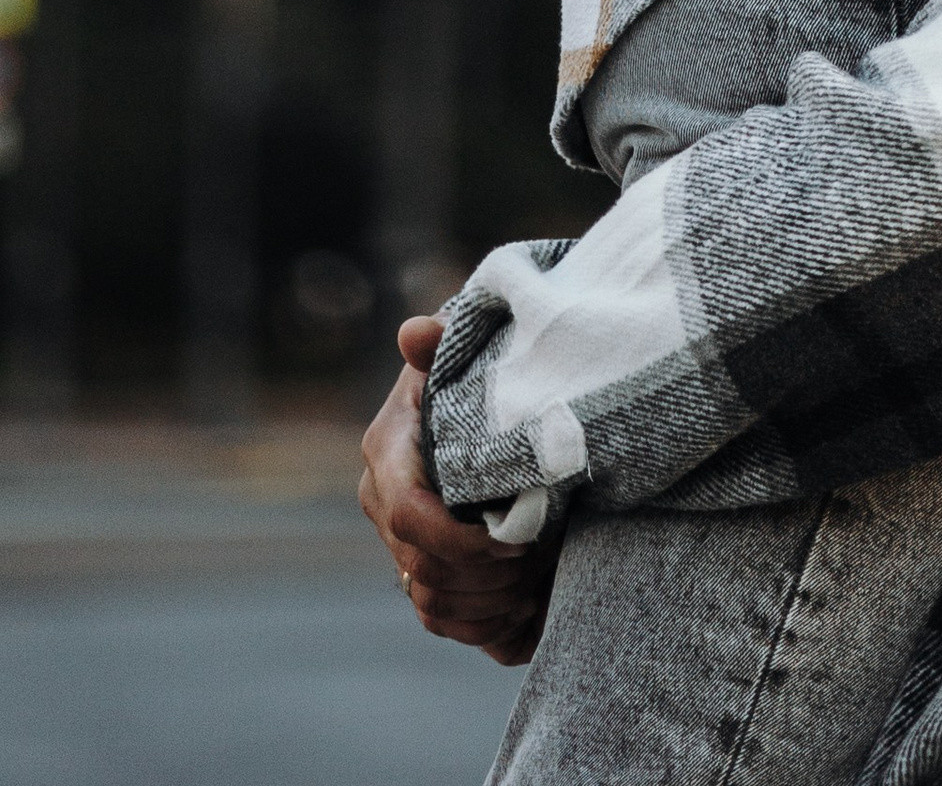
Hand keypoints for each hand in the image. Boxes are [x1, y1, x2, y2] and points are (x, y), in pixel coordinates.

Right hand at [358, 315, 556, 667]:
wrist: (503, 406)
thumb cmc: (485, 371)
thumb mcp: (470, 350)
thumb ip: (443, 344)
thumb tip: (414, 333)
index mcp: (388, 451)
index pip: (408, 516)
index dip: (460, 538)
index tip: (517, 535)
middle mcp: (384, 502)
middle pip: (424, 570)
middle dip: (488, 572)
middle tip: (542, 552)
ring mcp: (399, 544)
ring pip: (434, 604)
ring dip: (493, 599)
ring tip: (540, 572)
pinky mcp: (423, 575)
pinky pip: (445, 622)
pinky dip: (490, 623)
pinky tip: (529, 602)